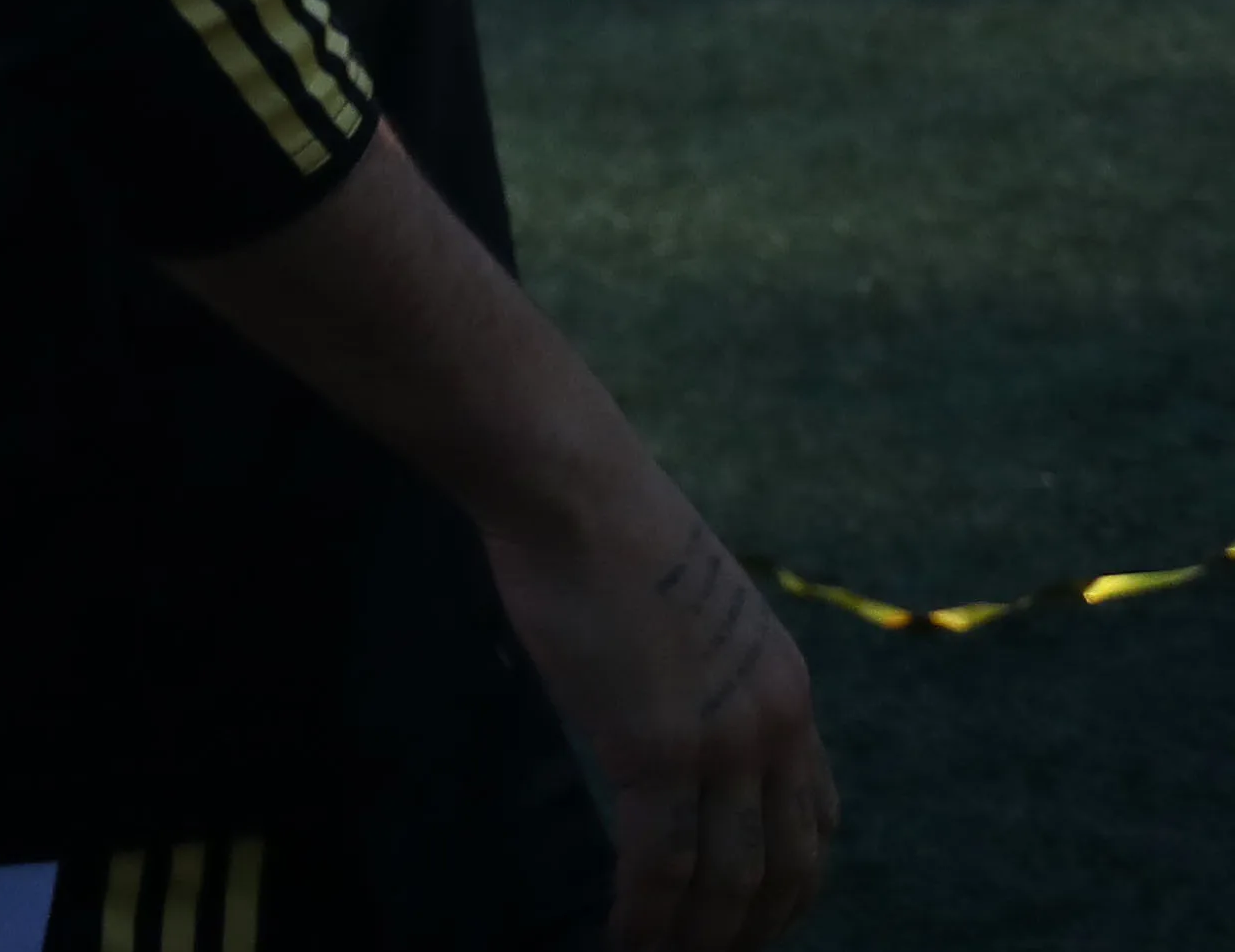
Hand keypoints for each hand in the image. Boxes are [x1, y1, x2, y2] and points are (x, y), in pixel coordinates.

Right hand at [481, 470, 833, 951]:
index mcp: (787, 687)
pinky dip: (646, 920)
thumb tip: (664, 693)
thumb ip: (699, 664)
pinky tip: (622, 942)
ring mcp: (721, 741)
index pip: (817, 817)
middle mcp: (775, 724)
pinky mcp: (657, 748)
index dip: (791, 880)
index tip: (757, 913)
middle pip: (786, 865)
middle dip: (753, 928)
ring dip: (697, 940)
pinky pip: (661, 864)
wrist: (572, 485)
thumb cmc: (605, 524)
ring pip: (727, 880)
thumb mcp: (692, 602)